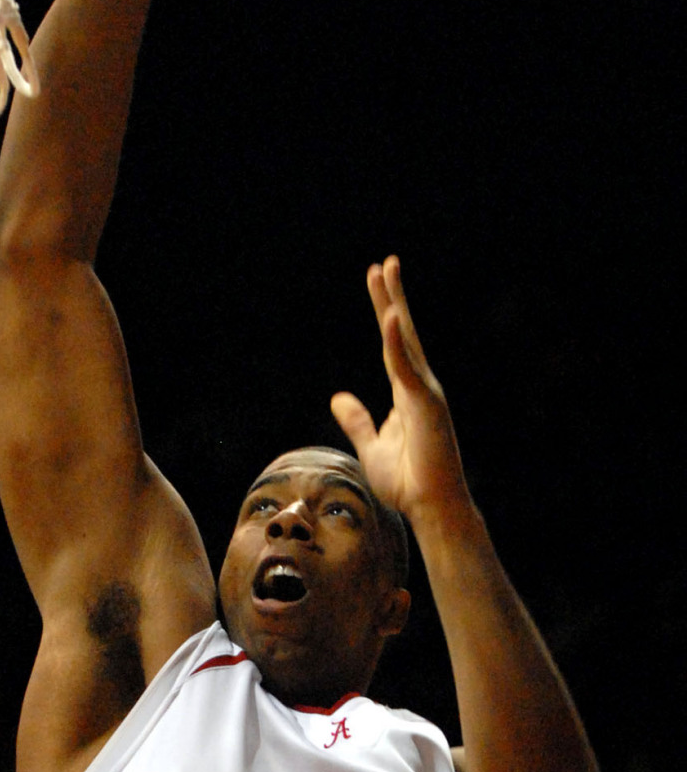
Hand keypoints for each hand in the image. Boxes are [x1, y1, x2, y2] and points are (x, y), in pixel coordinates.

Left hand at [330, 256, 470, 531]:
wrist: (432, 508)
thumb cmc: (408, 481)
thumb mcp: (371, 445)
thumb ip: (358, 420)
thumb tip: (338, 397)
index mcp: (407, 392)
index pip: (392, 343)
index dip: (384, 312)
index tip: (376, 280)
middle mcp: (418, 385)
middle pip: (401, 332)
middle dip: (391, 297)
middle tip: (384, 263)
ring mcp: (425, 392)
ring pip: (405, 340)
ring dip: (394, 305)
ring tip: (386, 271)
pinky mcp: (427, 405)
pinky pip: (407, 369)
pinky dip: (396, 344)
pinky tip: (389, 318)